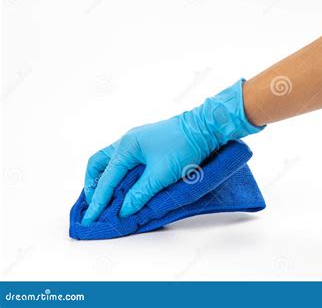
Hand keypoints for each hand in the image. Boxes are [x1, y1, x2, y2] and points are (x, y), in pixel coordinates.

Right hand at [81, 80, 263, 224]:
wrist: (205, 128)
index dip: (98, 201)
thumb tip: (124, 210)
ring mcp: (136, 141)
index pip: (106, 178)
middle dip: (94, 185)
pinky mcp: (147, 145)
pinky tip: (124, 186)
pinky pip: (124, 161)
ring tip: (106, 199)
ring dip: (106, 179)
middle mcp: (127, 141)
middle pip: (99, 164)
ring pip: (111, 161)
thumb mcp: (161, 175)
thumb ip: (140, 193)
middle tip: (95, 206)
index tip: (90, 219)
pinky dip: (119, 175)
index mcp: (126, 146)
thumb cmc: (184, 147)